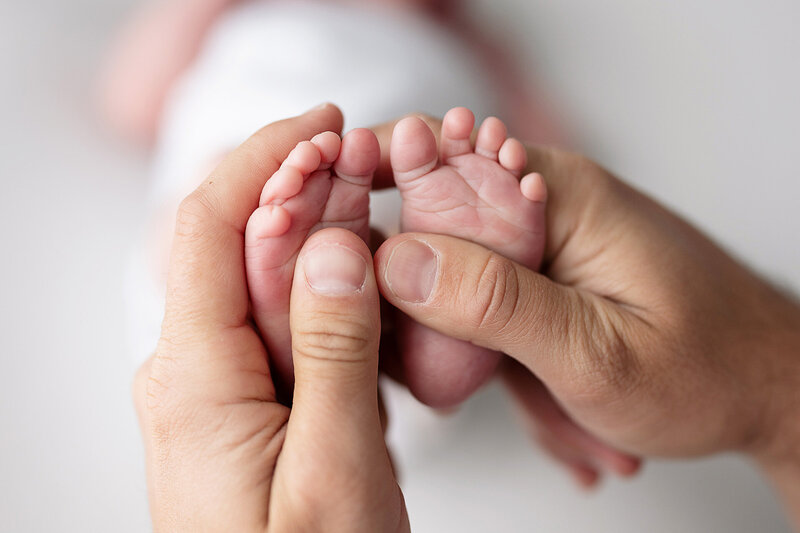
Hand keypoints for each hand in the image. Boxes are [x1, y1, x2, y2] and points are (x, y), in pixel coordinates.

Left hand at [134, 105, 408, 531]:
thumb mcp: (333, 469)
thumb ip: (330, 352)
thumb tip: (330, 247)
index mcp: (196, 378)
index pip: (212, 227)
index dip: (265, 159)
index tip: (325, 125)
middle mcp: (194, 369)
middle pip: (237, 243)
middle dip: (299, 189)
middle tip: (363, 162)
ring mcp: (222, 384)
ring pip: (263, 280)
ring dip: (315, 235)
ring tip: (369, 206)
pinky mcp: (252, 400)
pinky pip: (280, 322)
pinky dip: (321, 288)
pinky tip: (360, 276)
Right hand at [372, 117, 799, 521]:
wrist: (772, 388)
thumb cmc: (709, 367)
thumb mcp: (595, 348)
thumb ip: (494, 302)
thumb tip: (393, 259)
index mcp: (553, 192)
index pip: (433, 152)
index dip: (359, 180)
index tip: (305, 227)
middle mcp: (541, 204)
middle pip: (427, 219)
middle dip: (406, 295)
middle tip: (408, 363)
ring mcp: (541, 244)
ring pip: (453, 274)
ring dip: (464, 350)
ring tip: (537, 413)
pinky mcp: (544, 280)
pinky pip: (488, 305)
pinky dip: (497, 362)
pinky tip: (552, 415)